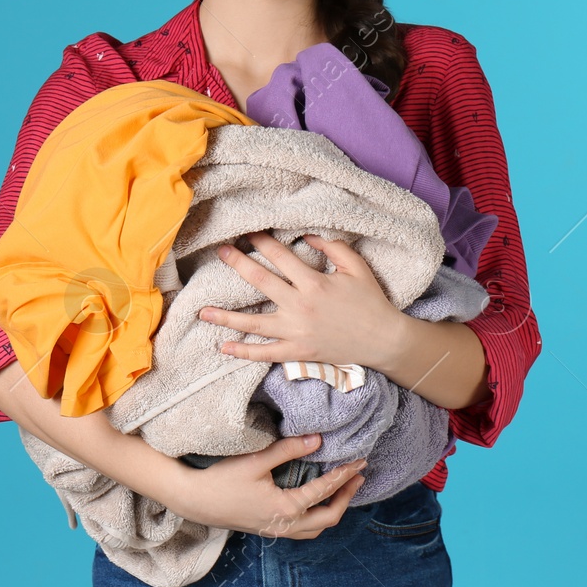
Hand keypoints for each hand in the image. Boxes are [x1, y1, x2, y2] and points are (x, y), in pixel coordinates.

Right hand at [167, 434, 366, 538]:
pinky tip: (316, 502)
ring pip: (316, 530)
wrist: (193, 500)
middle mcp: (284, 525)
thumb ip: (288, 449)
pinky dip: (317, 518)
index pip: (324, 492)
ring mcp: (276, 531)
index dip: (343, 475)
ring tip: (344, 490)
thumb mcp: (256, 460)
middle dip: (347, 497)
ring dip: (334, 511)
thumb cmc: (222, 479)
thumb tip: (318, 439)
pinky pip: (302, 530)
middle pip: (328, 519)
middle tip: (359, 476)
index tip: (358, 461)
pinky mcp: (268, 529)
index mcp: (285, 509)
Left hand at [199, 232, 409, 371]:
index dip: (262, 242)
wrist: (383, 340)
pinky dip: (244, 352)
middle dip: (238, 263)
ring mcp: (297, 332)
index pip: (280, 257)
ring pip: (254, 323)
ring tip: (202, 311)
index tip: (248, 232)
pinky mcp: (298, 352)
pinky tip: (224, 347)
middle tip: (220, 251)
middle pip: (261, 282)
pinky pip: (266, 353)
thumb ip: (332, 247)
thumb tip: (307, 235)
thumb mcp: (356, 267)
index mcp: (314, 283)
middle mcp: (300, 306)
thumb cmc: (371, 301)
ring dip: (226, 316)